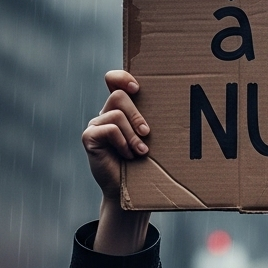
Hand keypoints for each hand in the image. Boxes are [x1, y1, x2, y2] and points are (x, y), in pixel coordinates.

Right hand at [82, 70, 149, 199]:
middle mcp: (106, 114)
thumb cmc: (145, 163)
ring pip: (116, 114)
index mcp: (120, 110)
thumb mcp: (150, 138)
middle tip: (147, 133)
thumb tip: (178, 106)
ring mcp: (95, 125)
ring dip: (132, 135)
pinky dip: (122, 142)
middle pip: (119, 96)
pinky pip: (108, 129)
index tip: (137, 88)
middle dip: (137, 115)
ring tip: (140, 152)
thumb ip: (152, 121)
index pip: (114, 80)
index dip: (122, 77)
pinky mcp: (89, 138)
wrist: (130, 189)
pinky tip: (127, 155)